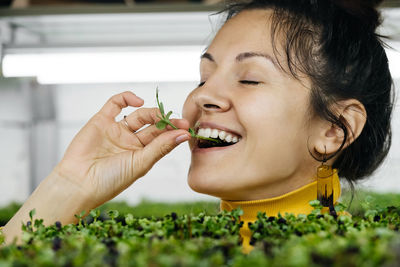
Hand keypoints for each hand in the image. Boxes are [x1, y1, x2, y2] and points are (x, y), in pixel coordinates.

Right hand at [54, 91, 189, 209]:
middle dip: (166, 122)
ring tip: (161, 115)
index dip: (174, 132)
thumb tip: (183, 135)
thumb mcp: (140, 164)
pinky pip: (115, 103)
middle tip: (179, 121)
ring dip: (152, 112)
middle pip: (153, 126)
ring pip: (138, 114)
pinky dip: (127, 98)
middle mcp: (130, 142)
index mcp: (141, 155)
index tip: (186, 128)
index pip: (162, 139)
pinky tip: (138, 101)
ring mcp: (116, 130)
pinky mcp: (101, 120)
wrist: (78, 183)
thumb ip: (161, 147)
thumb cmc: (109, 180)